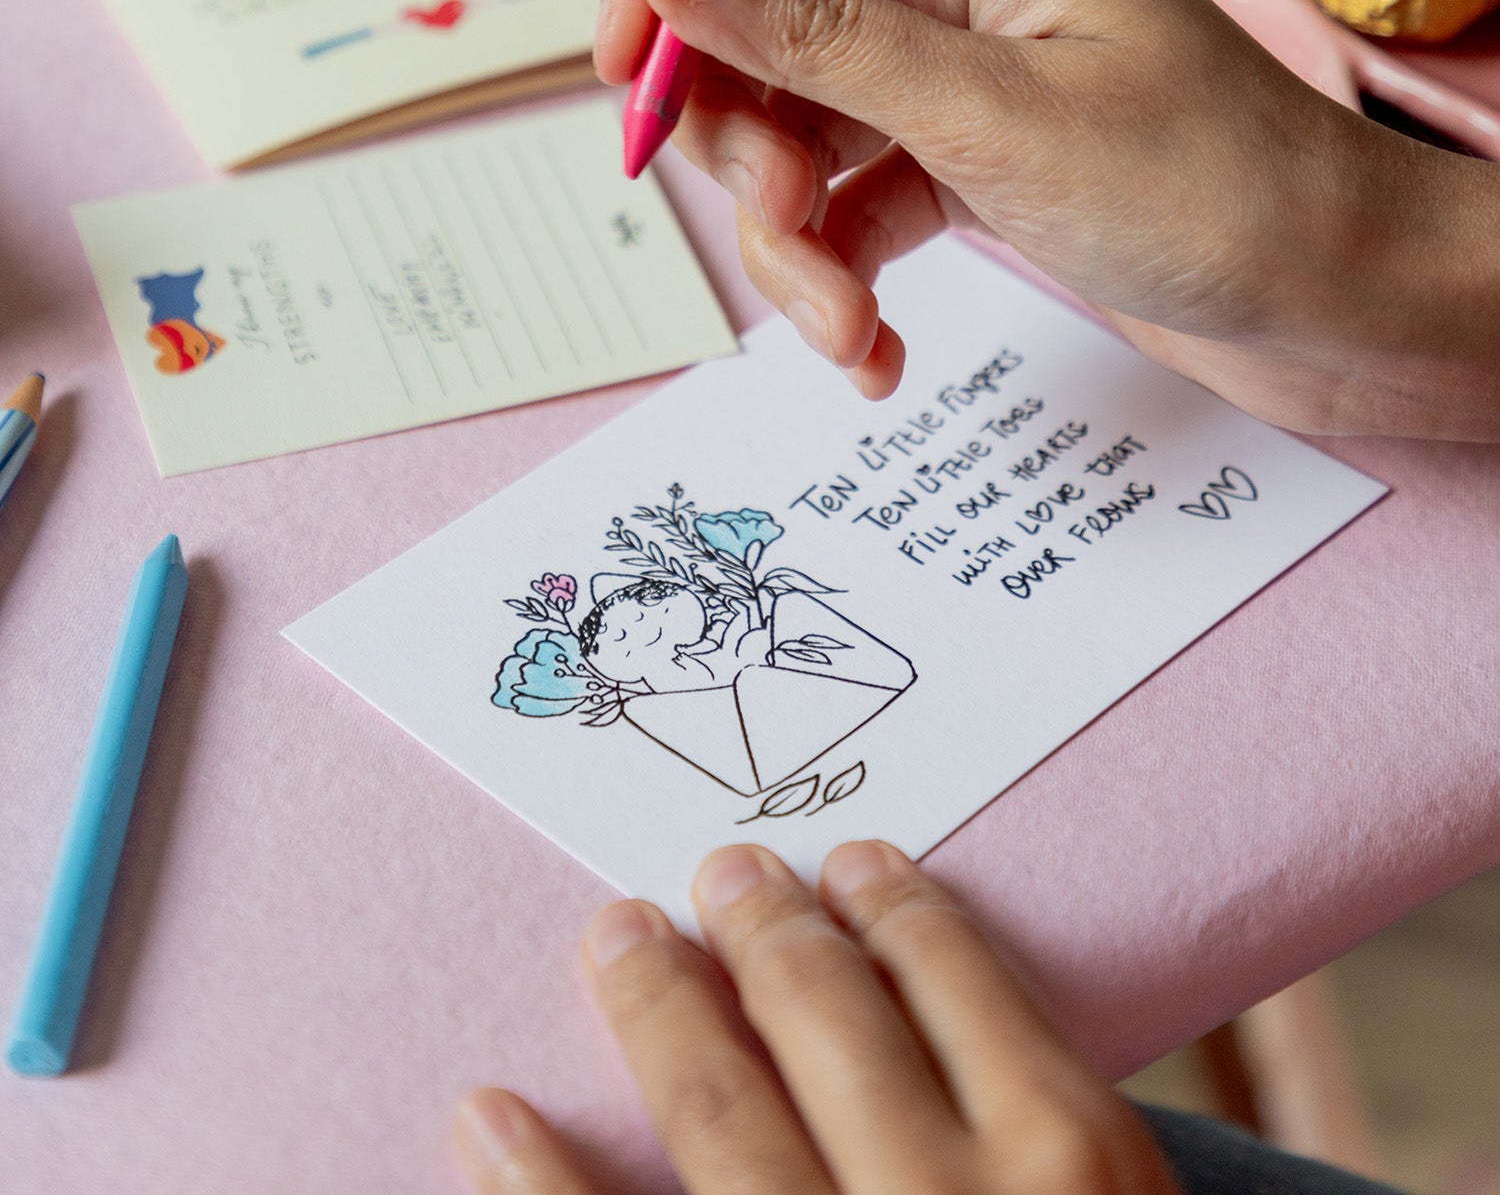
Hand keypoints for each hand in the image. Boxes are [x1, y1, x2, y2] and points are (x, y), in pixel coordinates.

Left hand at [453, 839, 1177, 1194]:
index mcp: (1074, 1162)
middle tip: (721, 871)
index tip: (847, 865)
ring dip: (659, 1006)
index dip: (893, 910)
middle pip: (831, 1019)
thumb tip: (930, 1037)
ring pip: (721, 1107)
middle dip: (767, 931)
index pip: (955, 984)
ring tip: (620, 937)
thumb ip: (1045, 1147)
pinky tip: (488, 1117)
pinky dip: (539, 1184)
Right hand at [595, 0, 1499, 439]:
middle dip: (741, 134)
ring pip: (792, 119)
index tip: (619, 66)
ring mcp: (955, 62)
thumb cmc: (1213, 189)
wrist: (1346, 304)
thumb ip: (814, 35)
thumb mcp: (991, 117)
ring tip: (847, 325)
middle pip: (758, 9)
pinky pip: (848, 193)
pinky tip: (874, 352)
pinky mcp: (963, 151)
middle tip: (775, 221)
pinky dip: (841, 274)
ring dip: (790, 234)